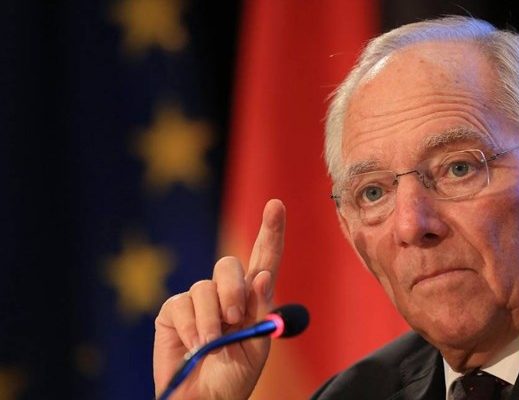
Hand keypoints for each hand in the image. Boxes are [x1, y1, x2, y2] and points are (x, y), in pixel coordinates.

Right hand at [153, 199, 285, 398]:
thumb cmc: (233, 378)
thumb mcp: (257, 346)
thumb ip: (260, 311)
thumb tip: (261, 275)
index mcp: (253, 300)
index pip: (265, 258)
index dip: (271, 231)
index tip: (276, 205)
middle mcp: (226, 294)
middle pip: (230, 265)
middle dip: (232, 289)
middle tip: (234, 318)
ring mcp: (198, 301)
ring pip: (205, 287)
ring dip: (211, 318)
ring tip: (212, 343)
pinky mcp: (173, 312)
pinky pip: (182, 304)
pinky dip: (190, 326)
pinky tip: (194, 345)